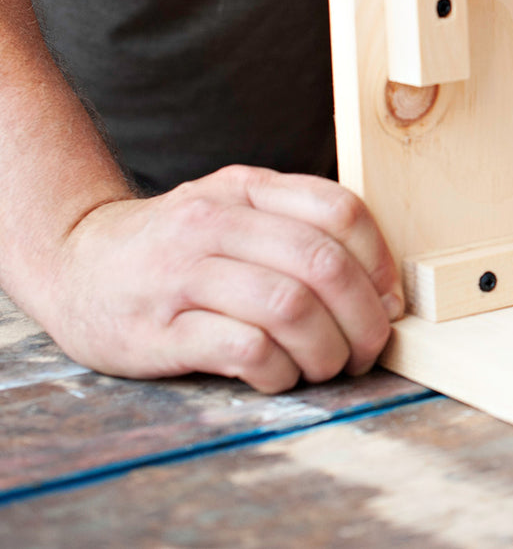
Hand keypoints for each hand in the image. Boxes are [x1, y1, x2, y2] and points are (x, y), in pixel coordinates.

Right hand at [39, 166, 403, 392]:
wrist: (73, 264)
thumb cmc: (175, 247)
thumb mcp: (234, 208)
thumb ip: (298, 228)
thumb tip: (382, 288)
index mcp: (246, 188)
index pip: (340, 211)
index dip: (380, 263)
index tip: (387, 301)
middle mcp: (215, 223)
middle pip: (323, 265)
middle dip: (363, 319)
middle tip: (366, 350)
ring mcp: (182, 275)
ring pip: (290, 308)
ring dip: (326, 350)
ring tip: (325, 367)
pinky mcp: (157, 331)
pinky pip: (245, 350)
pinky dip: (279, 371)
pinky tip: (277, 376)